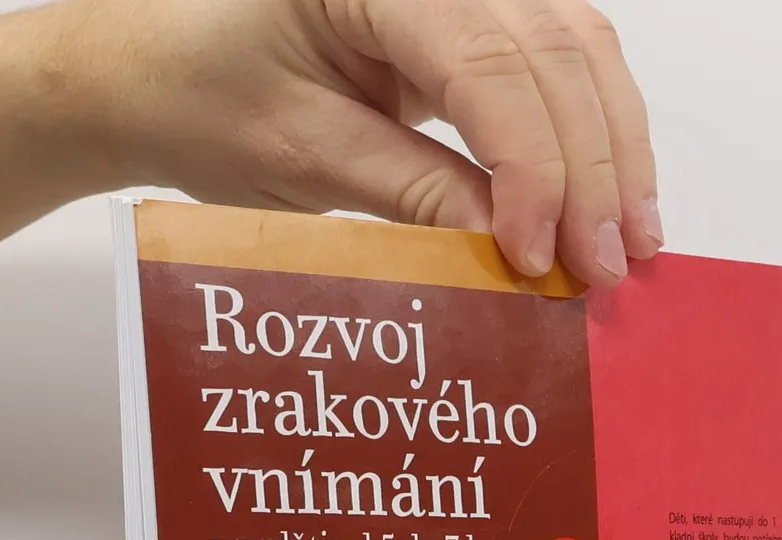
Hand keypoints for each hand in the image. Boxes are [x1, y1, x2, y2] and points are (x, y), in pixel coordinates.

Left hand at [53, 0, 662, 284]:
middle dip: (592, 167)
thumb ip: (416, 195)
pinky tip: (607, 200)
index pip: (485, 62)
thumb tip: (518, 255)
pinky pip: (555, 56)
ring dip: (612, 149)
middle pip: (552, 46)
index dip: (533, 166)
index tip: (544, 259)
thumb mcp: (302, 157)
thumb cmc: (202, 95)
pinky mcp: (470, 12)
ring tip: (628, 246)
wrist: (154, 65)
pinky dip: (589, 131)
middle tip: (607, 271)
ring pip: (576, 44)